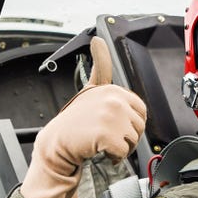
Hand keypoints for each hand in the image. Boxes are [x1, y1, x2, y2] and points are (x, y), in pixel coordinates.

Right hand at [20, 36, 146, 197]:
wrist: (57, 144)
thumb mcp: (90, 90)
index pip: (140, 110)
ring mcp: (110, 116)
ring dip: (119, 148)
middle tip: (105, 136)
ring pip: (133, 141)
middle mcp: (113, 99)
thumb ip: (100, 66)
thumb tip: (97, 39)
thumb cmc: (75, 121)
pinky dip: (113, 158)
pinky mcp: (107, 134)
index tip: (112, 124)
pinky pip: (123, 152)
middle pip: (139, 127)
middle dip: (125, 137)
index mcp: (113, 90)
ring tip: (101, 142)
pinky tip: (99, 150)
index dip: (128, 123)